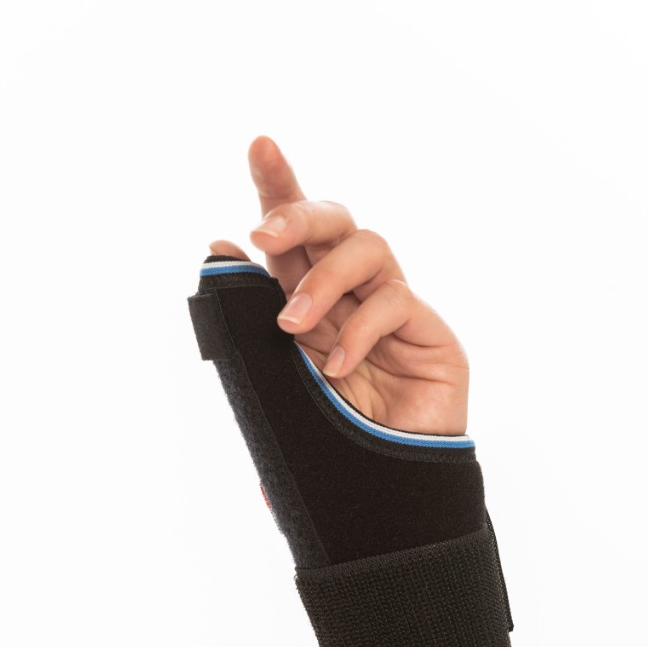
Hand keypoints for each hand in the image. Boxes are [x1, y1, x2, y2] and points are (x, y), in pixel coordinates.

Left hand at [208, 135, 469, 435]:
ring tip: (292, 326)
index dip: (278, 186)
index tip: (258, 145)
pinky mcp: (431, 334)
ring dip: (323, 278)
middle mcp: (352, 298)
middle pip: (332, 222)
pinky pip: (396, 301)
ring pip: (366, 247)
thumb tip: (216, 253)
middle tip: (262, 237)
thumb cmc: (330, 449)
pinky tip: (339, 368)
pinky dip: (360, 328)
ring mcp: (394, 312)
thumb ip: (249, 326)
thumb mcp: (276, 385)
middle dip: (296, 214)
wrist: (384, 501)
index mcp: (310, 305)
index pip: (293, 237)